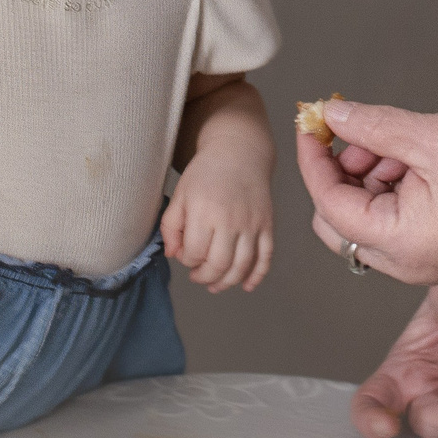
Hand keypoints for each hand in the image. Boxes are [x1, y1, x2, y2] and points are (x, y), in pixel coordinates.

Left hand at [163, 145, 274, 292]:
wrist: (240, 152)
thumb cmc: (205, 172)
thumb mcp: (180, 194)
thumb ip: (170, 226)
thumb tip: (174, 255)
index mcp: (205, 212)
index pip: (194, 254)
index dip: (187, 261)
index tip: (185, 254)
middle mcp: (230, 220)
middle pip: (218, 265)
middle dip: (204, 277)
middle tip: (197, 275)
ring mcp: (252, 224)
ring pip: (241, 267)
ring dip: (227, 282)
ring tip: (215, 285)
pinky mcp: (267, 225)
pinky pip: (266, 257)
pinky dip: (257, 275)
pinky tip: (246, 285)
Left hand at [297, 99, 437, 285]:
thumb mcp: (435, 138)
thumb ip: (375, 127)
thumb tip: (333, 116)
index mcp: (399, 244)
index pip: (328, 203)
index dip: (315, 158)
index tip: (314, 121)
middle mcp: (403, 262)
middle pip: (339, 219)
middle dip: (343, 172)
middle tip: (369, 133)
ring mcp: (420, 258)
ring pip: (366, 217)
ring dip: (371, 175)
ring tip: (405, 144)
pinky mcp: (437, 247)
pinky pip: (394, 219)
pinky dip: (394, 186)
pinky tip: (418, 159)